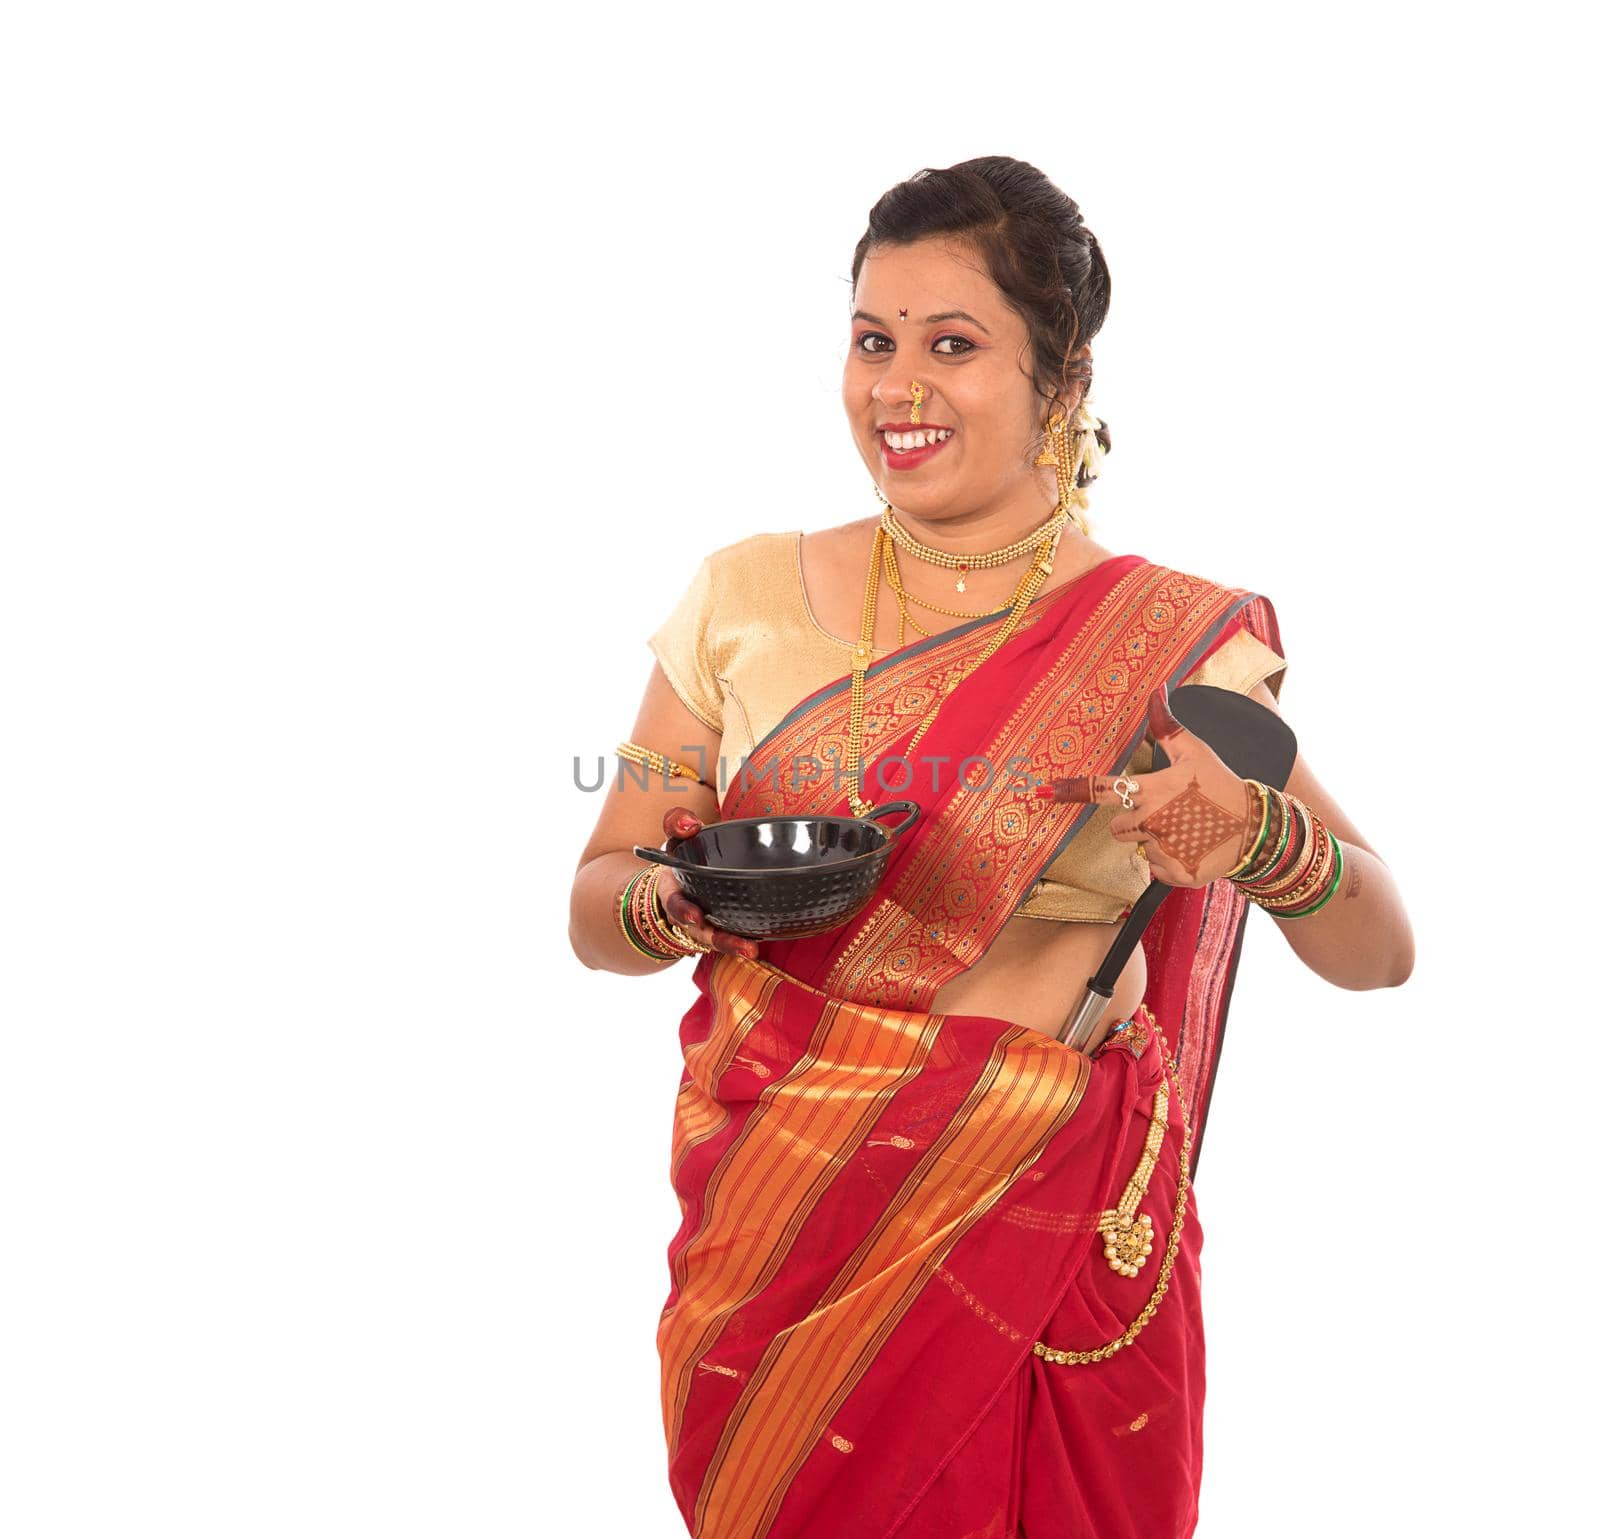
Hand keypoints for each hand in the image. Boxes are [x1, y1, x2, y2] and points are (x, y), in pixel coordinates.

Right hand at [656, 807, 761, 959]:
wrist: (689, 870)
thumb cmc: (686, 852)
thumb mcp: (677, 834)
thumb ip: (677, 822)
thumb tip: (690, 824)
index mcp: (674, 891)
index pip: (674, 903)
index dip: (683, 911)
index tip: (696, 917)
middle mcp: (689, 913)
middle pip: (700, 932)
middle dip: (719, 940)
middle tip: (743, 946)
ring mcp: (708, 923)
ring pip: (718, 939)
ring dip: (734, 945)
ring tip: (753, 950)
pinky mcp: (726, 925)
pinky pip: (735, 935)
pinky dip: (747, 938)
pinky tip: (764, 938)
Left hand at [1032, 680, 1257, 889]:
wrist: (1256, 828)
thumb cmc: (1221, 785)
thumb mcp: (1195, 753)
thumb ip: (1167, 728)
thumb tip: (1154, 692)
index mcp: (1154, 790)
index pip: (1103, 789)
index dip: (1072, 789)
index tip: (1044, 790)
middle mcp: (1154, 821)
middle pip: (1117, 826)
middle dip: (1135, 819)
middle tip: (1169, 812)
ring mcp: (1165, 850)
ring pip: (1138, 846)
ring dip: (1154, 840)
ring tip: (1184, 828)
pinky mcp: (1175, 873)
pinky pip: (1156, 867)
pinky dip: (1170, 861)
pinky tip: (1191, 847)